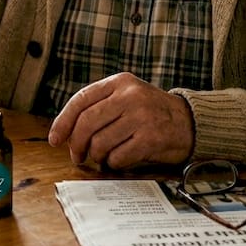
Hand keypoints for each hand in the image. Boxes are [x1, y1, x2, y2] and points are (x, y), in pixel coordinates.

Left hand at [47, 73, 193, 169]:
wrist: (190, 122)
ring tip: (104, 157)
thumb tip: (65, 131)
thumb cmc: (151, 113)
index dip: (63, 121)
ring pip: (100, 143)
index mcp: (120, 82)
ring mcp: (142, 116)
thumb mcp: (128, 96)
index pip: (81, 100)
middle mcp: (130, 96)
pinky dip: (114, 163)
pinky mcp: (151, 138)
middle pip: (86, 123)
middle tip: (77, 156)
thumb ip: (100, 106)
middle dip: (76, 144)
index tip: (55, 139)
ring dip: (97, 156)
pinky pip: (118, 157)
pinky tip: (120, 160)